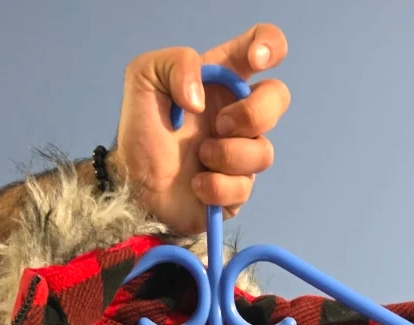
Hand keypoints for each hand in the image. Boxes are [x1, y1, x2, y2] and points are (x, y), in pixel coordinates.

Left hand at [112, 23, 290, 234]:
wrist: (133, 186)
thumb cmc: (142, 131)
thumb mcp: (144, 77)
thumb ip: (175, 64)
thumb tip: (201, 99)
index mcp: (223, 78)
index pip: (264, 46)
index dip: (270, 46)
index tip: (256, 60)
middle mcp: (239, 113)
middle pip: (279, 98)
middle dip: (253, 114)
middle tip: (218, 125)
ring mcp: (242, 153)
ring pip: (263, 152)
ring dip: (226, 156)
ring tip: (198, 158)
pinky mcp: (237, 190)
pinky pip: (243, 188)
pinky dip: (215, 187)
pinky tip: (196, 185)